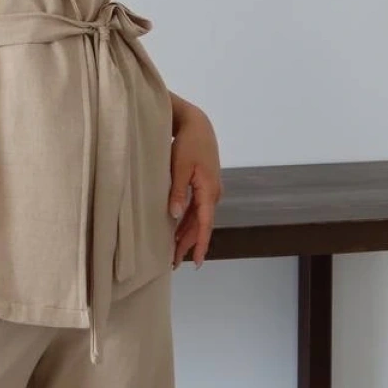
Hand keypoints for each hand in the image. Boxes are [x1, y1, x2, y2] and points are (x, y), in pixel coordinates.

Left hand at [169, 111, 222, 268]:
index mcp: (209, 191)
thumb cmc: (189, 143)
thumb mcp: (180, 167)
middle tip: (174, 263)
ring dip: (187, 234)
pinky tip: (178, 229)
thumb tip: (174, 216)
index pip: (204, 224)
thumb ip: (178, 192)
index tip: (195, 263)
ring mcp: (210, 189)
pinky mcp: (205, 184)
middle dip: (189, 244)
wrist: (198, 124)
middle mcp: (213, 193)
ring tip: (174, 251)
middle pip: (201, 225)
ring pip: (198, 218)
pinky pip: (197, 209)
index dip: (199, 244)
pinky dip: (188, 221)